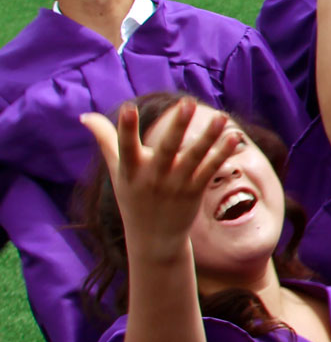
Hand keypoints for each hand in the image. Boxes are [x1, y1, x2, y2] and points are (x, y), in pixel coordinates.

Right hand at [79, 99, 241, 261]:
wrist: (152, 239)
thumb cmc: (132, 197)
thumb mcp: (116, 170)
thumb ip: (105, 140)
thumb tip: (84, 116)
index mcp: (130, 170)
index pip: (125, 146)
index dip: (125, 128)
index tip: (127, 107)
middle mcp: (153, 177)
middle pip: (166, 148)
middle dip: (177, 126)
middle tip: (187, 103)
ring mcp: (175, 185)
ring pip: (195, 157)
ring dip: (209, 137)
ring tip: (223, 116)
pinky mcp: (194, 192)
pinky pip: (210, 169)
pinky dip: (222, 154)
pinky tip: (235, 136)